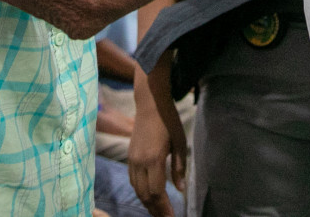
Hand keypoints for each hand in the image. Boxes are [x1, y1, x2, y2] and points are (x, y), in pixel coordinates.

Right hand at [128, 62, 186, 216]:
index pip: (156, 192)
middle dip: (155, 210)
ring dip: (147, 203)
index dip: (164, 208)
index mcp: (154, 159)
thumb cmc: (169, 121)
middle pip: (144, 195)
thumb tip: (180, 190)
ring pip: (137, 189)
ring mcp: (132, 159)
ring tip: (158, 211)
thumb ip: (180, 168)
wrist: (150, 103)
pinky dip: (140, 192)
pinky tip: (148, 195)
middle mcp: (140, 162)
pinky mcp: (129, 156)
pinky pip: (132, 180)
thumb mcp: (180, 143)